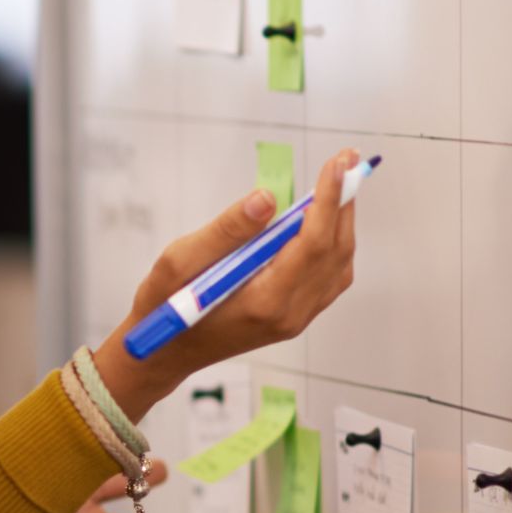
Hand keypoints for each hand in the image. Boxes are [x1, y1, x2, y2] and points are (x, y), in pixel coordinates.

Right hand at [95, 149, 359, 420]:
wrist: (165, 351)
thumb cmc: (164, 304)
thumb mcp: (180, 261)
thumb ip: (226, 231)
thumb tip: (267, 198)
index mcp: (265, 300)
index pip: (312, 243)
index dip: (327, 200)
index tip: (336, 163)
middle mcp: (291, 313)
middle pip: (335, 252)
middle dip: (343, 203)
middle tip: (347, 160)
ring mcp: (296, 318)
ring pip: (338, 265)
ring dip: (342, 222)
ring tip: (339, 183)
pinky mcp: (294, 316)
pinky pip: (328, 277)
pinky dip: (334, 244)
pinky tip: (324, 221)